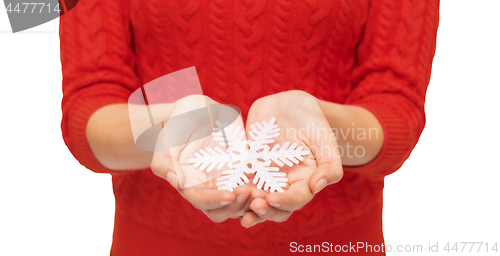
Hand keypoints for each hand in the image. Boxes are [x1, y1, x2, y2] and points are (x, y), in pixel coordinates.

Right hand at [150, 95, 259, 221]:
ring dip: (252, 201)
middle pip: (224, 209)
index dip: (215, 201)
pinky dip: (264, 187)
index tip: (229, 195)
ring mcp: (228, 182)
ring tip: (263, 192)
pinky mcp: (243, 171)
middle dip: (238, 205)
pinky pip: (256, 185)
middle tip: (251, 194)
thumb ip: (165, 163)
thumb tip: (176, 182)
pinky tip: (273, 182)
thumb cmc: (176, 127)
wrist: (195, 112)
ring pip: (242, 202)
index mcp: (190, 186)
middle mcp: (210, 189)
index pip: (202, 201)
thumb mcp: (165, 142)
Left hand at [240, 90, 342, 226]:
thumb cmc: (313, 122)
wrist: (290, 105)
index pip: (296, 199)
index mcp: (305, 182)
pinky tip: (221, 188)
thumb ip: (330, 165)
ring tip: (235, 203)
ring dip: (244, 204)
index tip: (272, 199)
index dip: (284, 202)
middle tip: (253, 206)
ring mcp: (263, 177)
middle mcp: (283, 184)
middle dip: (263, 210)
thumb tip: (318, 186)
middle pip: (274, 207)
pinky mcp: (247, 166)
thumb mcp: (326, 140)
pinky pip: (238, 179)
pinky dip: (230, 186)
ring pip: (253, 198)